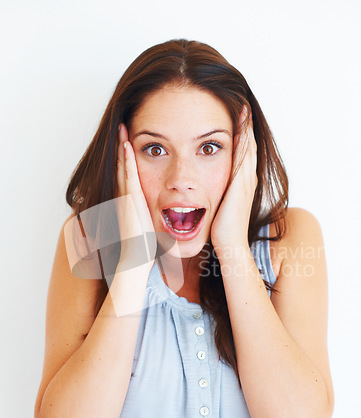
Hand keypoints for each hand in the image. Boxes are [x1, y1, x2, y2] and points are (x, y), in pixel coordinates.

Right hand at [116, 124, 155, 263]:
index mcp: (132, 199)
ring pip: (123, 165)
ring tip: (122, 128)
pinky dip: (126, 160)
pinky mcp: (130, 200)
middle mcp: (126, 195)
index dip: (128, 154)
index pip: (130, 171)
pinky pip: (129, 176)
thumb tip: (170, 212)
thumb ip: (155, 214)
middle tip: (122, 125)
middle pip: (123, 164)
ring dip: (122, 146)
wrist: (138, 258)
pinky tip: (127, 146)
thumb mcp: (152, 224)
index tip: (130, 138)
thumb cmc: (147, 244)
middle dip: (122, 145)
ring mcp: (126, 197)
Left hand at [210, 107, 257, 252]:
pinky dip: (244, 137)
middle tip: (242, 105)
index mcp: (241, 184)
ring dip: (246, 126)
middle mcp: (247, 179)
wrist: (229, 245)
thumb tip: (203, 193)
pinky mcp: (242, 183)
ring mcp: (247, 180)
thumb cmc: (222, 230)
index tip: (236, 119)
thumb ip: (214, 197)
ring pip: (249, 146)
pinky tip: (239, 123)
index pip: (242, 154)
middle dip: (245, 126)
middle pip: (249, 145)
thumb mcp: (218, 208)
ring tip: (242, 108)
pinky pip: (245, 153)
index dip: (241, 136)